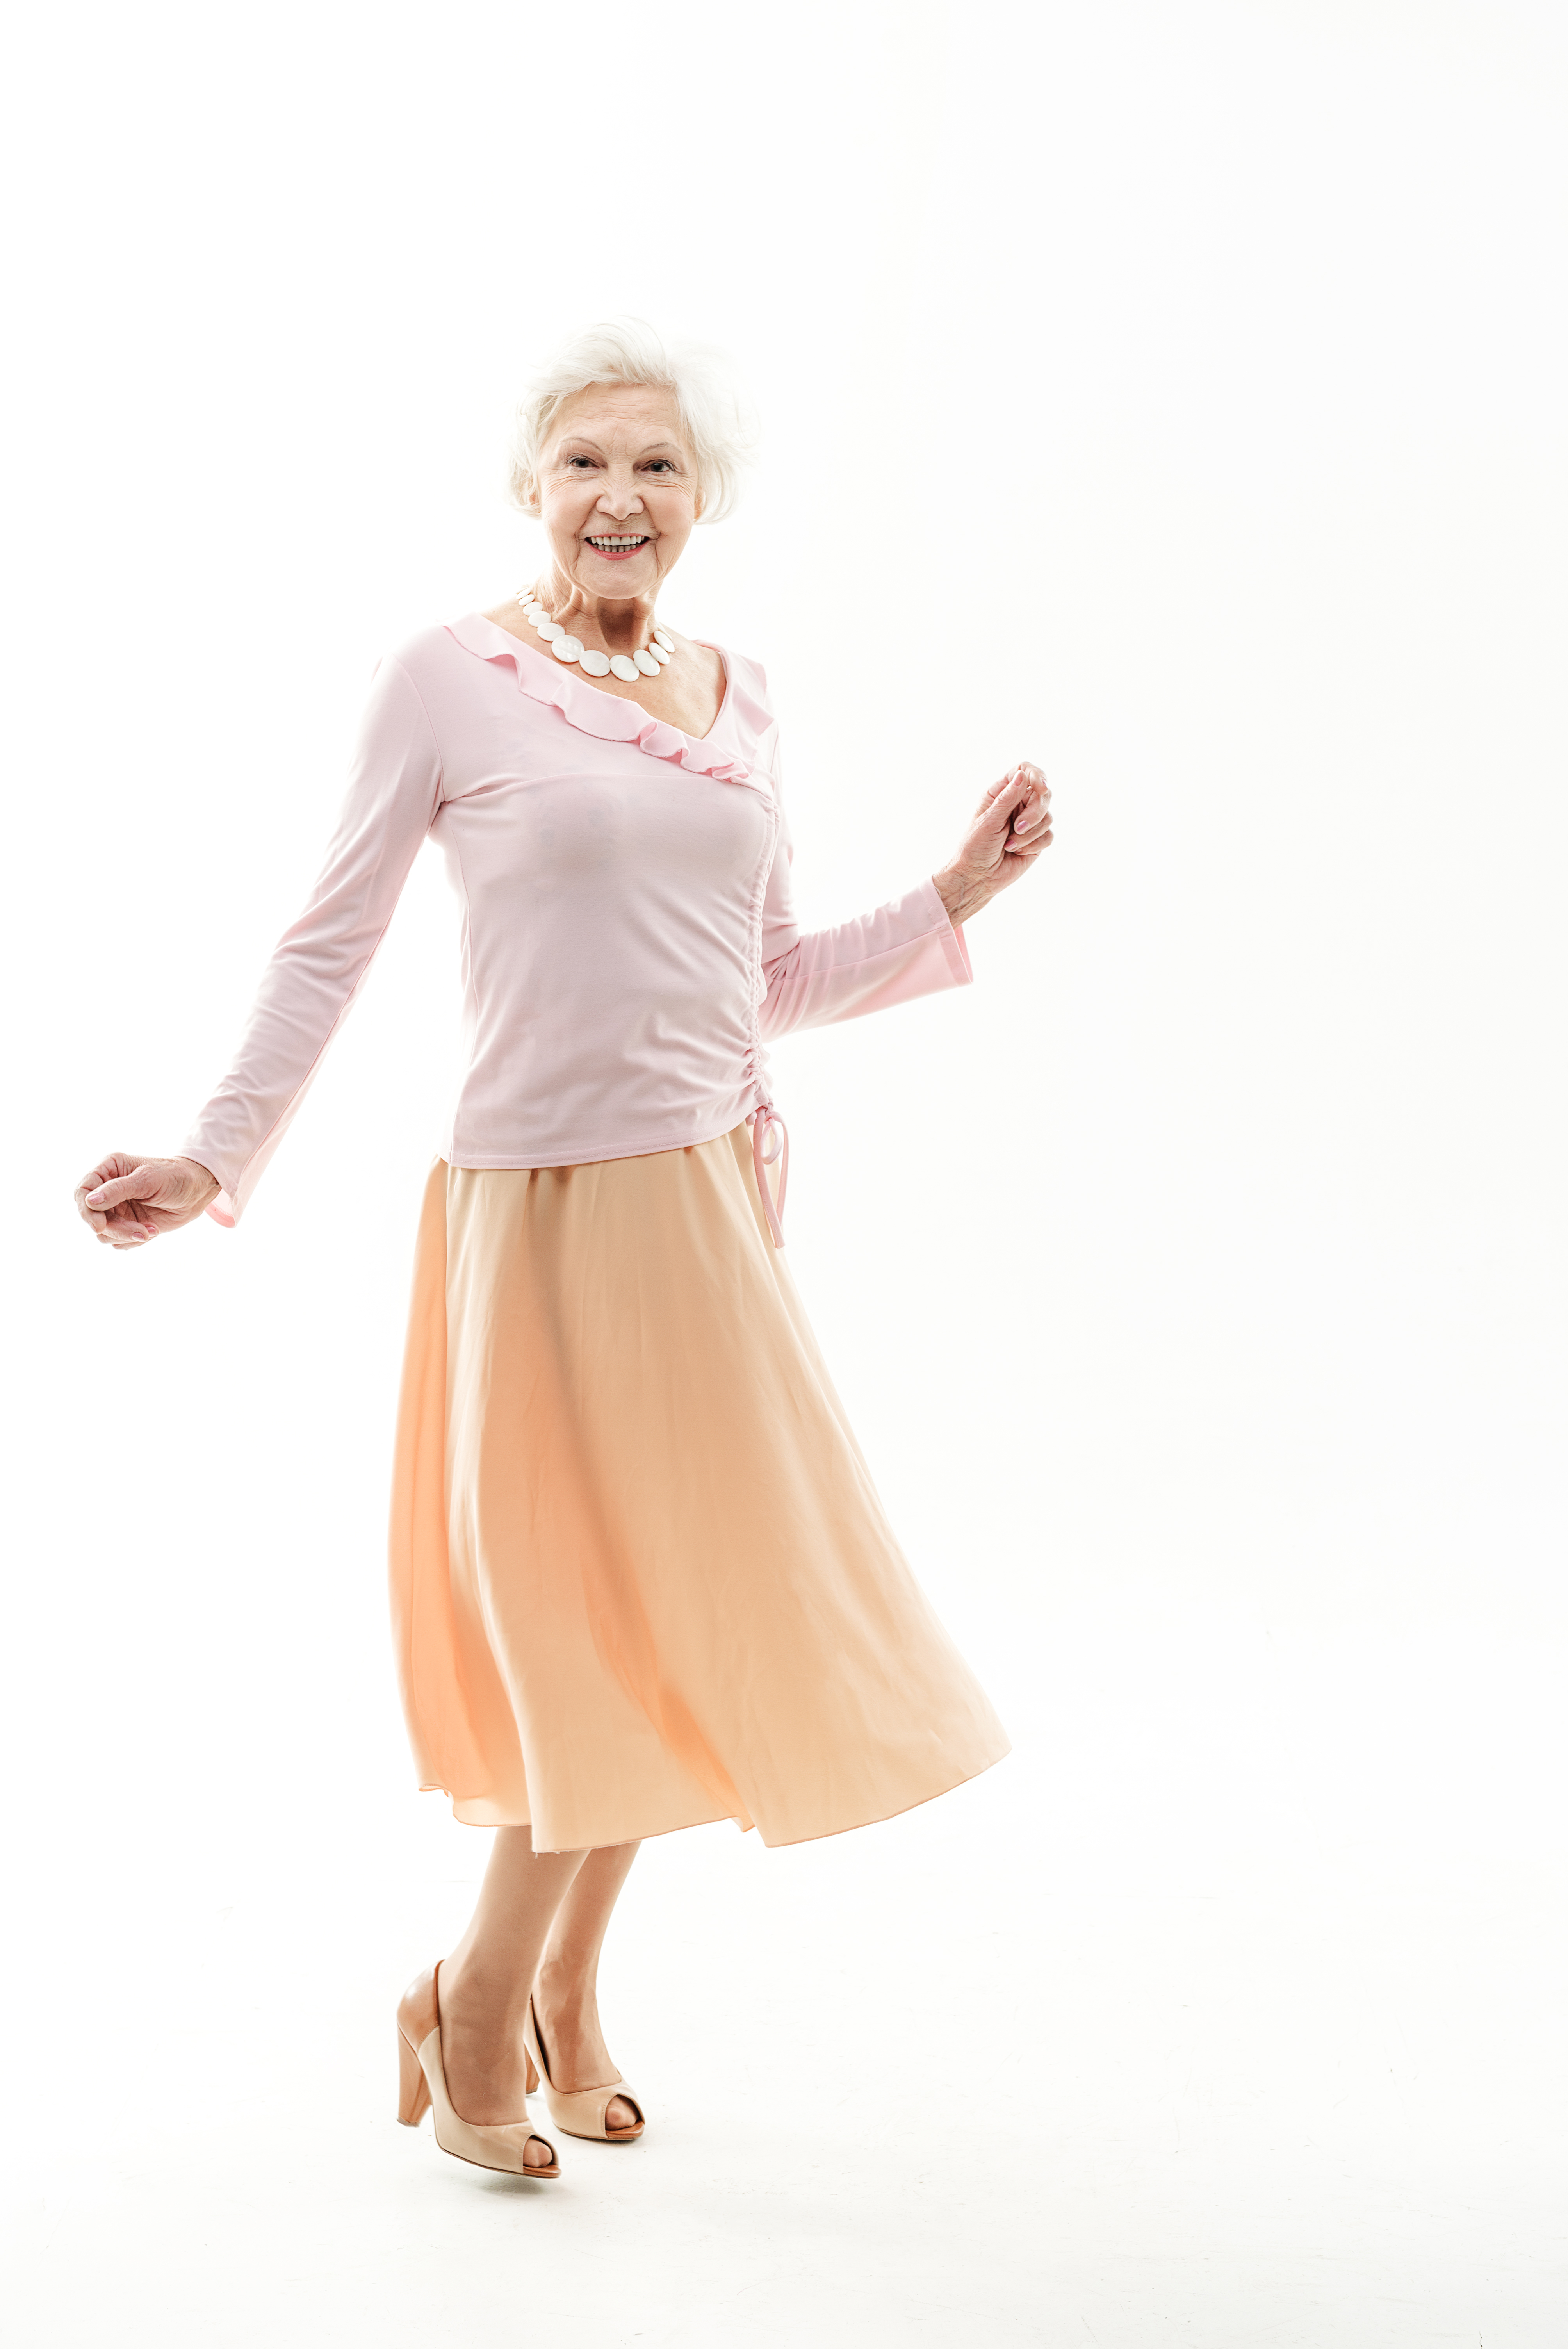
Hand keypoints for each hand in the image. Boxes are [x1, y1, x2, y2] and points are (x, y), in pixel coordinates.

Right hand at [74, 1154, 220, 1249]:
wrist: (197, 1192)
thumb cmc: (174, 1176)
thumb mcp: (147, 1179)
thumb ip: (118, 1190)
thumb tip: (90, 1201)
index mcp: (108, 1170)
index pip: (83, 1192)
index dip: (86, 1211)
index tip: (99, 1226)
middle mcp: (108, 1190)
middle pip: (92, 1217)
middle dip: (113, 1228)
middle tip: (139, 1233)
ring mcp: (116, 1210)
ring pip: (104, 1233)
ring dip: (125, 1236)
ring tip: (150, 1230)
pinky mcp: (126, 1225)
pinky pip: (118, 1242)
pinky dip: (134, 1241)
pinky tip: (152, 1230)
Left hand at [933, 762, 1051, 925]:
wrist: (977, 878)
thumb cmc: (975, 848)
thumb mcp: (989, 821)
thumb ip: (1007, 798)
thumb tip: (1022, 774)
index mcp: (1000, 793)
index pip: (1024, 771)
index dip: (1037, 776)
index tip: (1042, 787)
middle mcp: (1016, 804)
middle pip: (1043, 794)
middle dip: (1034, 813)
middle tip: (1017, 828)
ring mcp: (1028, 822)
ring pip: (1048, 817)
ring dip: (1029, 834)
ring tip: (1009, 845)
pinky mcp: (1036, 840)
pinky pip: (1048, 835)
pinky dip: (1034, 844)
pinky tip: (1017, 852)